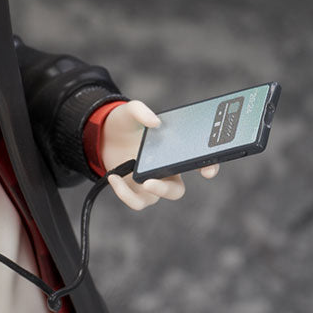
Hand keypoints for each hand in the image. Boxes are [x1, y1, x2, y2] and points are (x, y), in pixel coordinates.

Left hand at [101, 99, 218, 210]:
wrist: (103, 135)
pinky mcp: (135, 191)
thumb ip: (140, 110)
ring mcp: (152, 183)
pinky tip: (113, 177)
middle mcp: (167, 171)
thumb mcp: (129, 111)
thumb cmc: (124, 123)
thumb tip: (155, 122)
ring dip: (142, 192)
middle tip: (150, 181)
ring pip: (155, 199)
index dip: (209, 167)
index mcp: (174, 152)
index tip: (207, 172)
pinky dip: (124, 193)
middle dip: (167, 189)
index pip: (199, 162)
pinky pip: (136, 202)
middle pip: (177, 190)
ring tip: (126, 178)